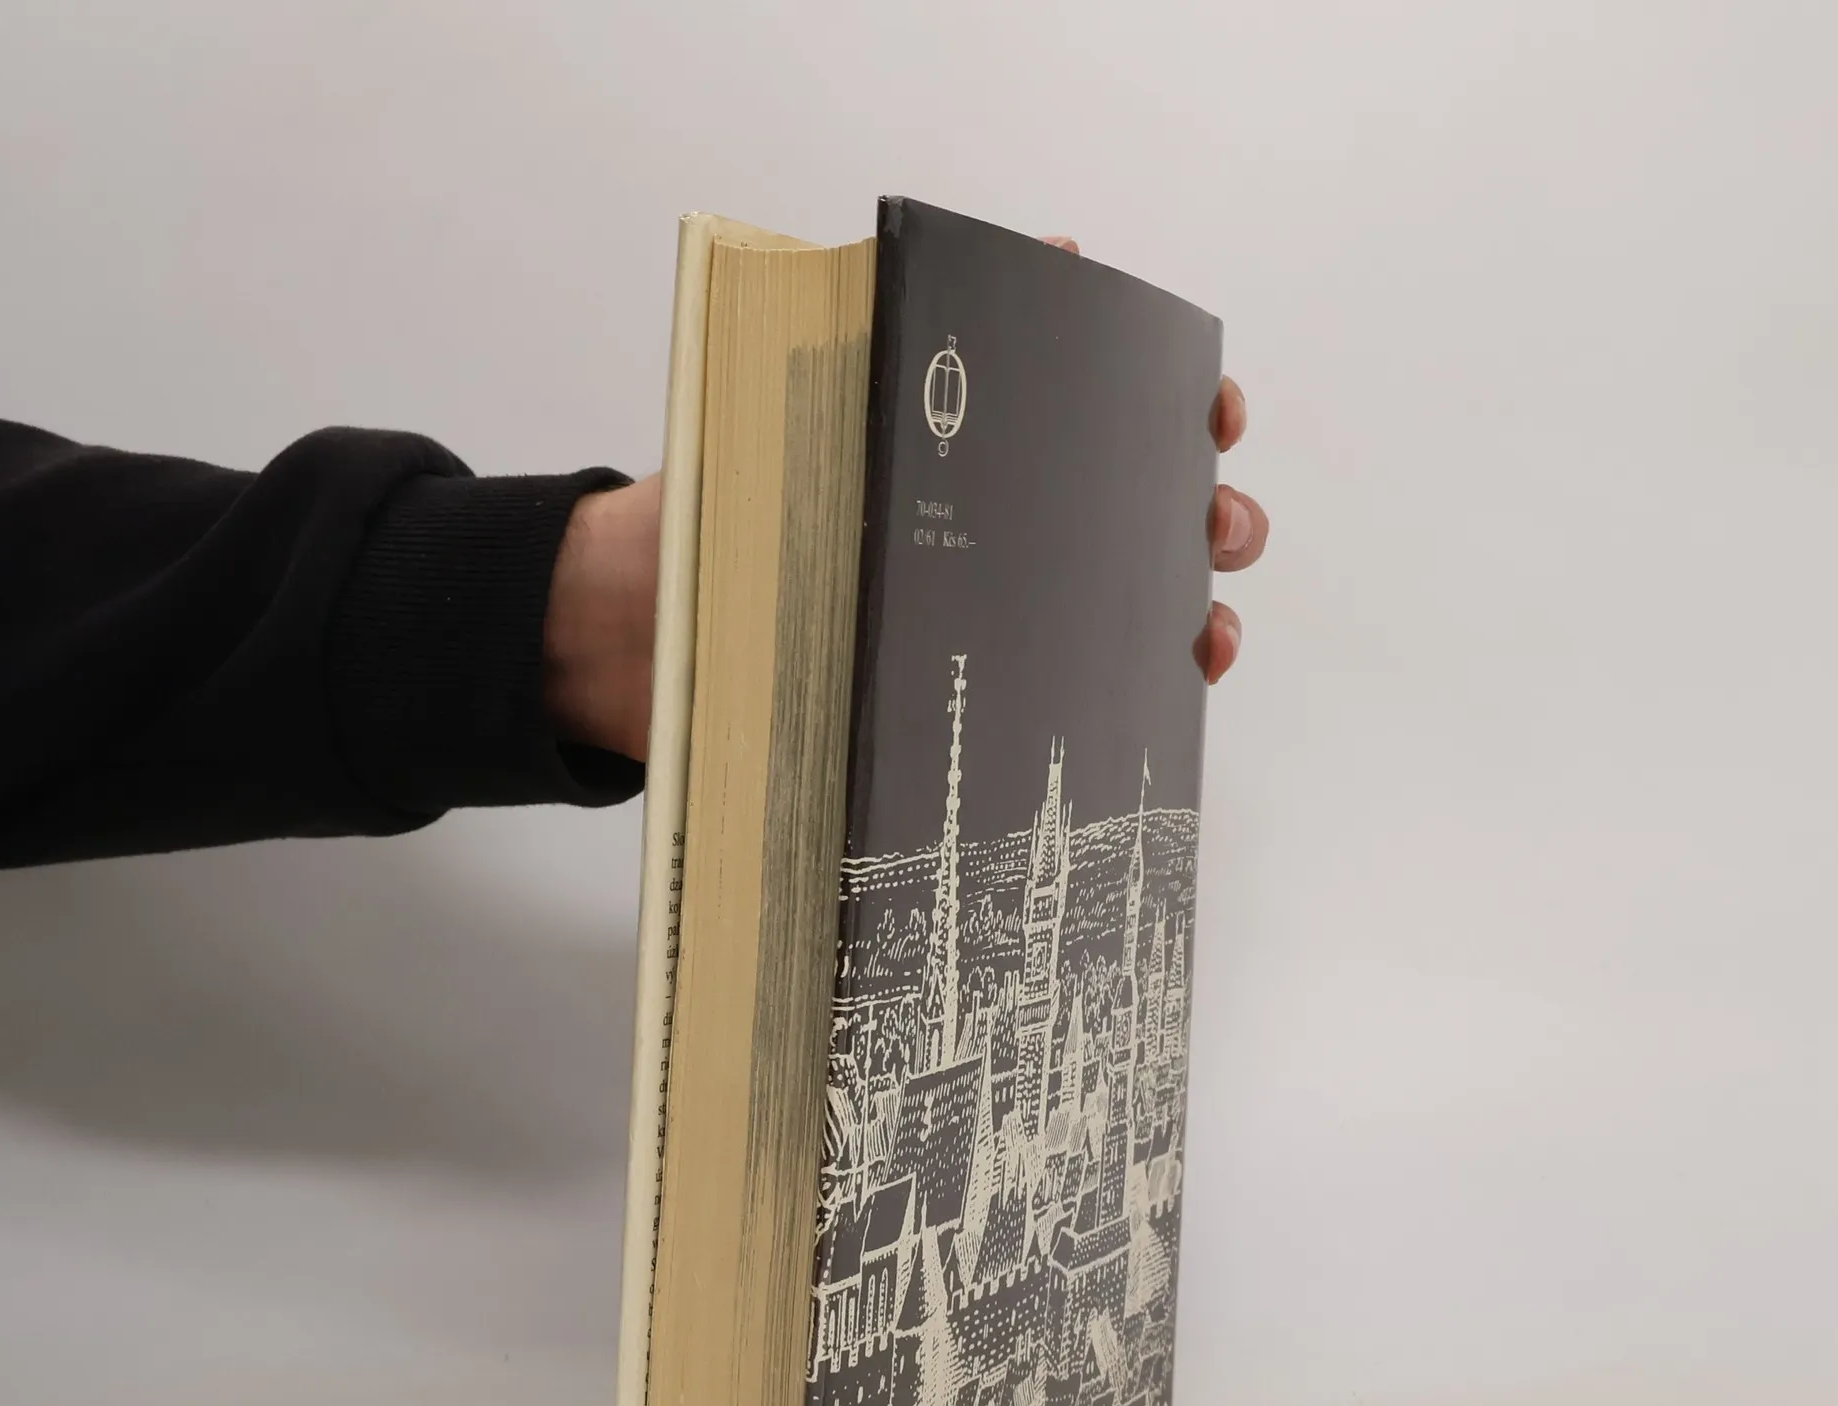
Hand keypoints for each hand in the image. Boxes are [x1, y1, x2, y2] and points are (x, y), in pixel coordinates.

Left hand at [546, 240, 1268, 758]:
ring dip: (1183, 613)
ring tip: (1203, 623)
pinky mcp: (953, 718)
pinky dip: (1130, 704)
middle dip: (1196, 514)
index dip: (1167, 412)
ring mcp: (976, 634)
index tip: (1205, 411)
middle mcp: (982, 545)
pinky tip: (1163, 692)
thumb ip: (914, 332)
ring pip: (1114, 620)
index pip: (1091, 425)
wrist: (622, 640)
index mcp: (958, 464)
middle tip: (1214, 523)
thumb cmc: (709, 512)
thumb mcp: (810, 403)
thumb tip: (1053, 256)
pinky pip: (1060, 713)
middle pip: (1123, 523)